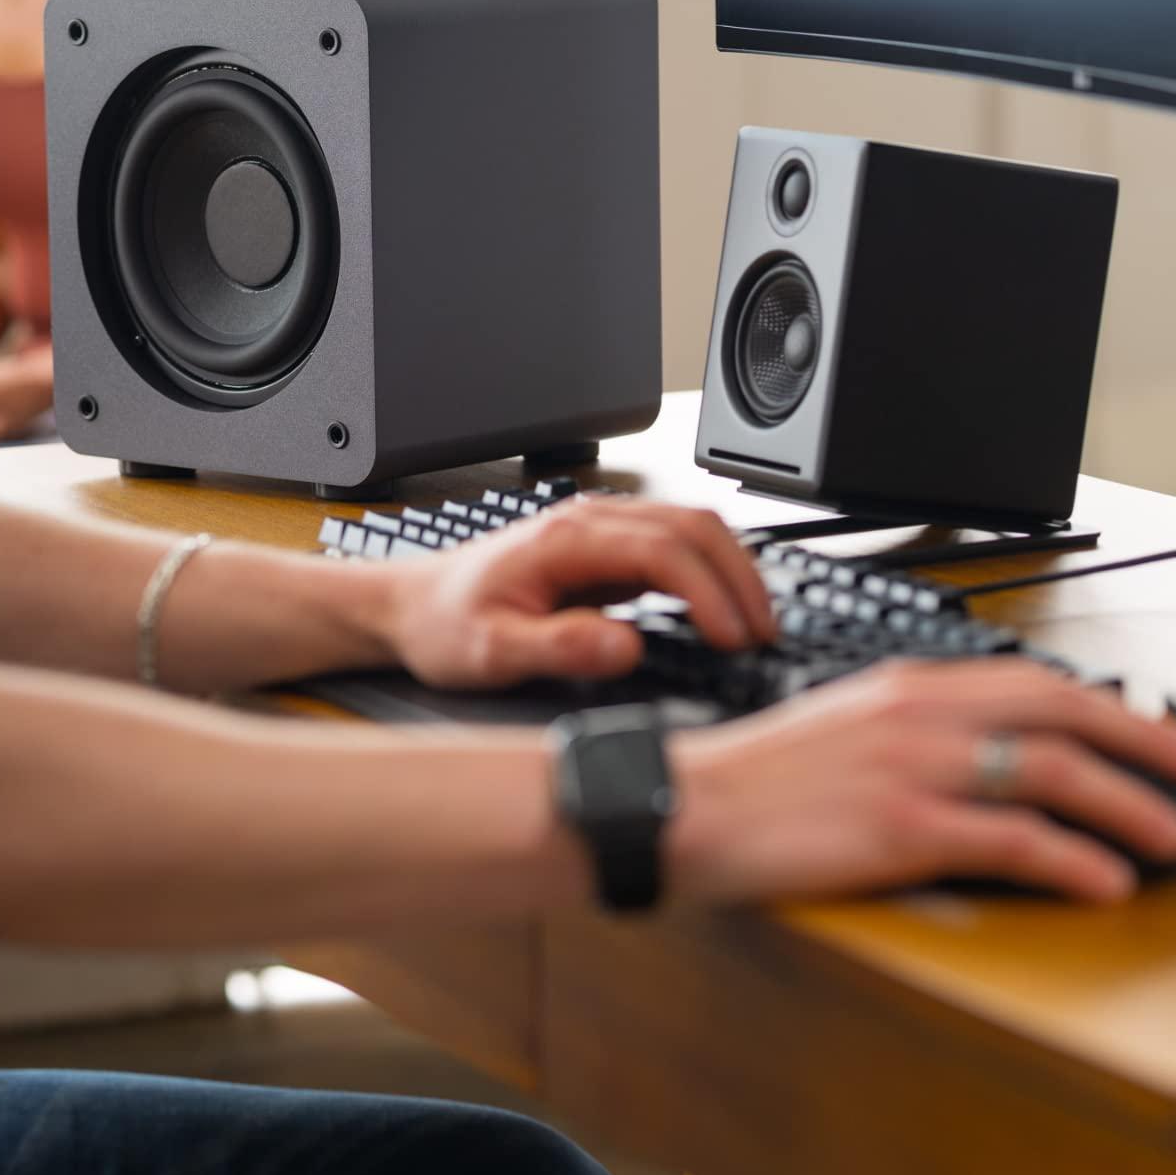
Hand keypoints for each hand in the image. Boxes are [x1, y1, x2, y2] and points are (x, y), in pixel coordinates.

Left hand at [381, 496, 776, 689]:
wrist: (412, 607)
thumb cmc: (445, 626)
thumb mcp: (490, 652)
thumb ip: (559, 649)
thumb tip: (624, 647)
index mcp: (566, 540)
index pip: (664, 551)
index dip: (709, 593)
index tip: (733, 637)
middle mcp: (589, 522)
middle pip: (692, 525)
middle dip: (739, 577)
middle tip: (763, 632)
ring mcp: (600, 531)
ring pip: (691, 526)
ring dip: (732, 569)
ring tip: (754, 623)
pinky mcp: (605, 549)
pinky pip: (675, 544)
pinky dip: (712, 571)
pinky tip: (723, 608)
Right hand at [666, 660, 1175, 903]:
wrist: (684, 806)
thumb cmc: (754, 782)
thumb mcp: (842, 729)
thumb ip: (915, 733)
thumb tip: (988, 762)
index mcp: (908, 685)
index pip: (1033, 679)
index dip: (1109, 706)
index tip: (1154, 733)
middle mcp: (920, 713)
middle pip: (1061, 711)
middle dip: (1144, 743)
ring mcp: (913, 768)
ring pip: (1051, 770)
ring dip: (1126, 806)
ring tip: (1170, 839)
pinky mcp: (900, 828)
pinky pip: (1010, 839)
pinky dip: (1071, 860)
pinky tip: (1105, 883)